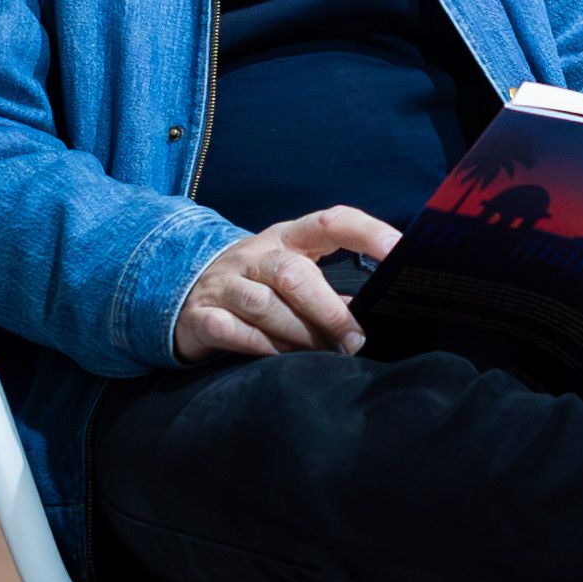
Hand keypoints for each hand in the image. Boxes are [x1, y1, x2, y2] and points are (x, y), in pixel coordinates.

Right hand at [173, 205, 399, 363]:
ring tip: (321, 355)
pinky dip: (259, 347)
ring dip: (299, 335)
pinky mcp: (202, 314)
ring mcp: (225, 283)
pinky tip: (277, 359)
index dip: (367, 232)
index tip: (399, 251)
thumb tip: (375, 314)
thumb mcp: (291, 275)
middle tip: (354, 341)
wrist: (183, 292)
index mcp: (287, 238)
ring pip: (264, 306)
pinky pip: (232, 331)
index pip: (330, 222)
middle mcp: (256, 254)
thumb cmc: (257, 285)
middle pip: (294, 273)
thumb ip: (328, 292)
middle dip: (328, 311)